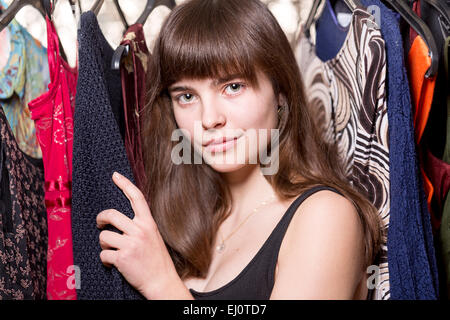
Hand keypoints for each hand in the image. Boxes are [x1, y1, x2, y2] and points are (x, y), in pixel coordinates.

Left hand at [96, 172, 179, 298]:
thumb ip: (140, 226)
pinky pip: (103, 254)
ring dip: (104, 245)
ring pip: (103, 236)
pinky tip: (113, 263)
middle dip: (100, 219)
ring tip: (112, 251)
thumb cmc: (157, 260)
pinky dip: (105, 260)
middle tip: (100, 224)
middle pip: (111, 215)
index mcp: (148, 223)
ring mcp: (131, 244)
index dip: (125, 184)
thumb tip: (120, 219)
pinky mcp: (122, 258)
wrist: (161, 281)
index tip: (115, 175)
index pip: (137, 198)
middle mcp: (140, 231)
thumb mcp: (153, 236)